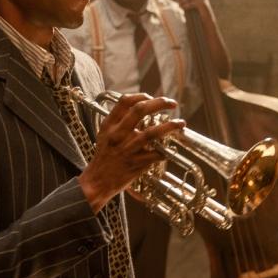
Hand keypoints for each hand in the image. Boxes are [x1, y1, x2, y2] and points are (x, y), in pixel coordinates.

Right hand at [79, 93, 184, 212]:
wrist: (97, 181)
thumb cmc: (104, 156)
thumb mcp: (105, 134)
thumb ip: (119, 121)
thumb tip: (142, 107)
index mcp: (109, 125)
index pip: (125, 102)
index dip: (141, 95)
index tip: (152, 97)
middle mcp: (118, 135)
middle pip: (140, 110)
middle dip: (160, 103)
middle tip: (172, 103)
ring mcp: (127, 149)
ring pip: (152, 133)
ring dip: (170, 126)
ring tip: (181, 123)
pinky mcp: (135, 164)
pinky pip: (155, 155)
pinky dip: (164, 151)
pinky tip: (170, 149)